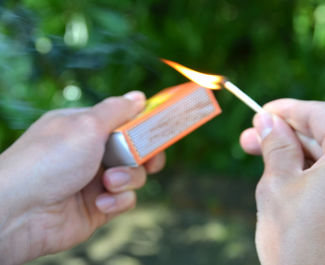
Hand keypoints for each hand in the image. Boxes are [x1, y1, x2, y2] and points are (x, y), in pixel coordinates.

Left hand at [0, 91, 165, 264]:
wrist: (20, 211)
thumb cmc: (49, 160)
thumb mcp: (86, 125)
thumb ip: (117, 110)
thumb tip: (139, 96)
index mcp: (86, 128)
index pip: (124, 123)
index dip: (145, 127)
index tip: (162, 130)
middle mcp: (92, 153)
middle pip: (135, 151)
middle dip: (145, 157)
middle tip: (150, 161)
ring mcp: (95, 180)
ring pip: (134, 176)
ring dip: (127, 179)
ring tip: (109, 182)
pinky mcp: (99, 207)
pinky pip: (125, 200)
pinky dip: (117, 201)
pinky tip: (100, 204)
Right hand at [240, 99, 324, 264]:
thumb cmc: (297, 241)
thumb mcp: (277, 183)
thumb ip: (276, 144)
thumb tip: (268, 121)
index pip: (321, 115)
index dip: (286, 110)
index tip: (260, 113)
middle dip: (287, 135)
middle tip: (252, 137)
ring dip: (297, 154)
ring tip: (261, 156)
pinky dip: (314, 172)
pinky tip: (286, 174)